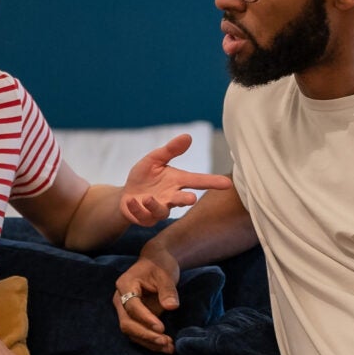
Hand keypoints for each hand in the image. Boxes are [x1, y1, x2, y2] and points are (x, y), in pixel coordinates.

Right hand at [113, 252, 181, 353]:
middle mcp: (120, 299)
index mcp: (125, 285)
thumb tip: (172, 307)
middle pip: (127, 323)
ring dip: (149, 342)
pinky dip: (150, 341)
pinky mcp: (132, 318)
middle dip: (146, 335)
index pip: (132, 306)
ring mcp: (124, 310)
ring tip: (169, 347)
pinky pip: (138, 333)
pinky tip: (166, 346)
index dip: (145, 318)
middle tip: (165, 341)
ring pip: (131, 332)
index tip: (161, 327)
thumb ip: (168, 290)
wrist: (156, 263)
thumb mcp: (166, 274)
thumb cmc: (160, 266)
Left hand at [118, 134, 233, 226]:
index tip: (227, 184)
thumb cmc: (144, 177)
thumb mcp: (154, 160)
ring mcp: (159, 209)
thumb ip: (170, 150)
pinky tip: (130, 201)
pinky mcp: (145, 218)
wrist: (126, 195)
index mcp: (176, 181)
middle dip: (186, 200)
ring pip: (161, 211)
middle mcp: (171, 197)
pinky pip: (142, 215)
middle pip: (182, 200)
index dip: (212, 182)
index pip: (197, 181)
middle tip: (191, 199)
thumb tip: (188, 136)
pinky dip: (136, 208)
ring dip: (155, 205)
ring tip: (146, 198)